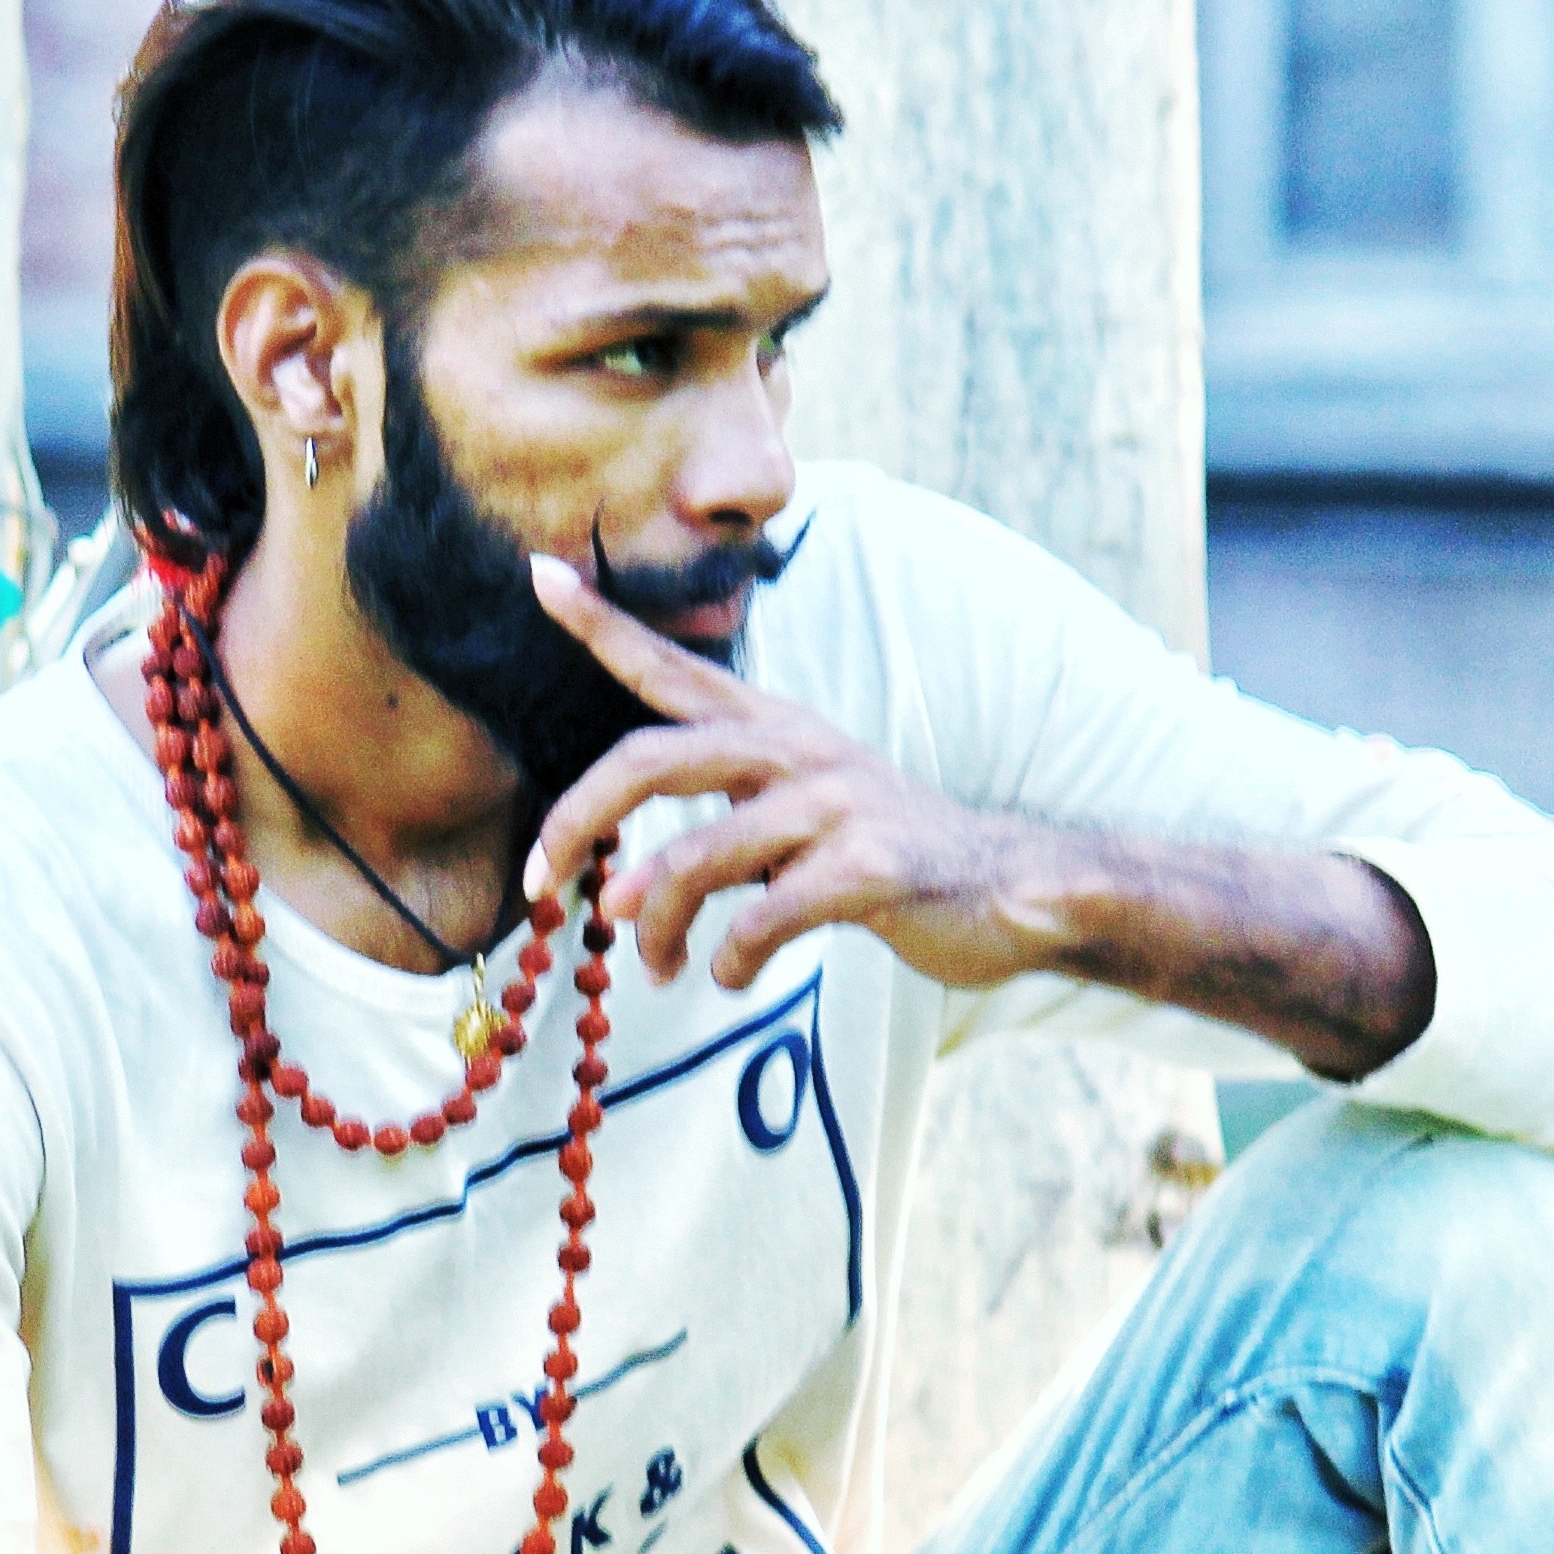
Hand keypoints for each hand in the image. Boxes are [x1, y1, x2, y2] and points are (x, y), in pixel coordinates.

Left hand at [522, 553, 1065, 993]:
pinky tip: (729, 977)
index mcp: (773, 728)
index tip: (538, 576)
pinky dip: (730, 960)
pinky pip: (762, 918)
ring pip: (696, 857)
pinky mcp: (869, 867)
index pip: (672, 668)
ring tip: (653, 967)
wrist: (1014, 886)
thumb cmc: (883, 856)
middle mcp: (796, 750)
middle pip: (651, 761)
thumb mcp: (801, 812)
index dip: (603, 624)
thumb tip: (617, 884)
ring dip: (653, 922)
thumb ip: (721, 823)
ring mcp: (834, 805)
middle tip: (538, 884)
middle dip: (577, 821)